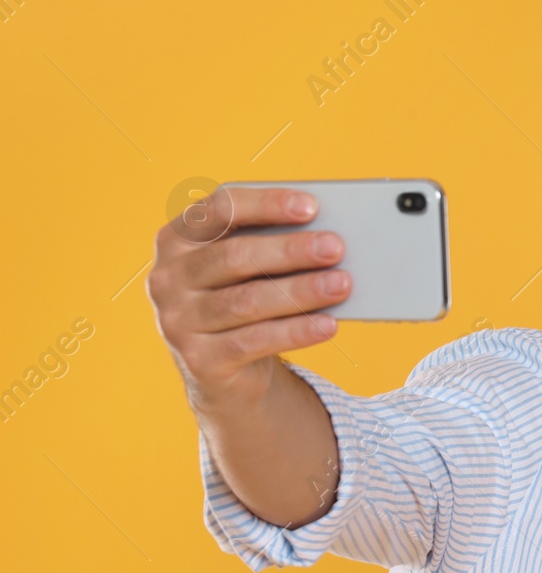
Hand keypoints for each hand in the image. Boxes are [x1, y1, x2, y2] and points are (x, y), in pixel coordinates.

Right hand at [148, 187, 349, 407]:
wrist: (222, 368)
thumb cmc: (244, 297)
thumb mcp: (248, 268)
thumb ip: (272, 245)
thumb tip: (326, 238)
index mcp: (178, 238)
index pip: (219, 209)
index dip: (266, 204)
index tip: (311, 206)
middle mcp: (170, 277)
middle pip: (235, 256)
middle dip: (290, 250)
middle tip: (336, 248)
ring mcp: (178, 321)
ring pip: (246, 301)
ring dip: (300, 291)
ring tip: (342, 284)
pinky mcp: (200, 360)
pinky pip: (254, 341)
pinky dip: (296, 331)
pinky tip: (328, 324)